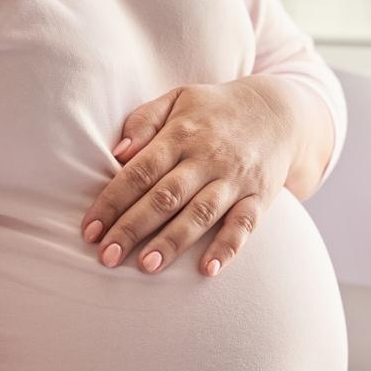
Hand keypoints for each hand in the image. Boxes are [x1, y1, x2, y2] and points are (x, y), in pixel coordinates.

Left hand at [80, 76, 300, 276]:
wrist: (280, 112)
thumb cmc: (215, 111)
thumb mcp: (178, 100)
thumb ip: (144, 121)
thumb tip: (118, 152)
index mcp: (181, 135)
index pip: (140, 172)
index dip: (113, 202)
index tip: (90, 230)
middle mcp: (207, 159)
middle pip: (165, 197)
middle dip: (133, 228)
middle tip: (107, 257)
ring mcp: (235, 180)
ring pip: (200, 214)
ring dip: (173, 242)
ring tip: (147, 267)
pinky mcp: (259, 198)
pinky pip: (244, 226)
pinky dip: (227, 248)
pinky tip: (207, 270)